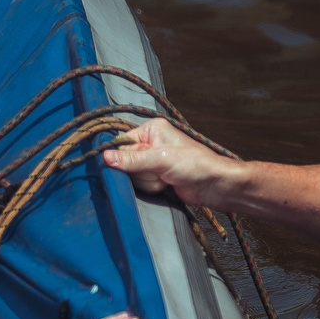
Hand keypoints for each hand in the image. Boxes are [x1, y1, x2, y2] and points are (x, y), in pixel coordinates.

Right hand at [102, 116, 236, 208]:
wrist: (214, 186)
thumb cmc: (195, 165)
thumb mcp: (161, 159)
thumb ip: (133, 159)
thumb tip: (106, 157)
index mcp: (151, 130)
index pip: (121, 143)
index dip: (123, 157)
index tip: (134, 165)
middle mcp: (149, 143)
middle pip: (124, 162)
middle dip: (141, 172)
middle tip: (159, 172)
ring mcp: (152, 161)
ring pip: (132, 176)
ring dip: (148, 182)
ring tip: (165, 179)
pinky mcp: (155, 177)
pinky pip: (140, 186)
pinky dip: (152, 188)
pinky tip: (165, 185)